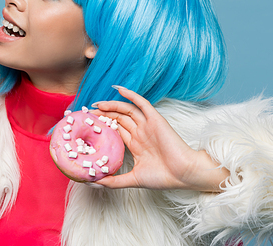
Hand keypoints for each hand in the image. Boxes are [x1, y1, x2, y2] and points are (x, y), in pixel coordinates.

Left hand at [91, 86, 228, 191]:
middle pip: (118, 119)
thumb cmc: (163, 178)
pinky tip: (118, 89)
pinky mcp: (156, 119)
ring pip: (126, 110)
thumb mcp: (133, 180)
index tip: (87, 125)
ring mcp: (147, 125)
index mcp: (136, 144)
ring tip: (97, 105)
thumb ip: (113, 181)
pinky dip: (131, 95)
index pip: (116, 130)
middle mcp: (140, 133)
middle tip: (88, 114)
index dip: (102, 126)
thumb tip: (93, 182)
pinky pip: (142, 103)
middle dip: (103, 115)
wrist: (184, 174)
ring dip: (112, 106)